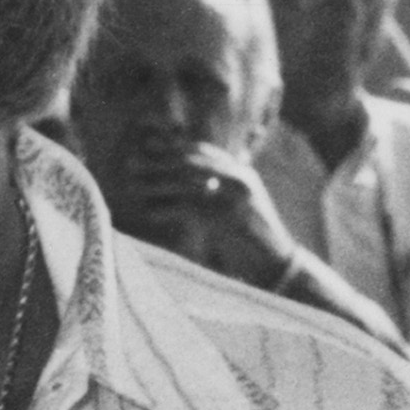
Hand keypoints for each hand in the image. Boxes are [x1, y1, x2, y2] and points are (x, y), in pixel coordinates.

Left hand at [115, 138, 299, 289]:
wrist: (276, 263)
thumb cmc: (252, 238)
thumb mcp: (235, 206)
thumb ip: (217, 190)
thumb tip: (190, 184)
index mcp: (242, 173)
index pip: (205, 151)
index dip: (174, 148)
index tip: (148, 147)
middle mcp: (240, 180)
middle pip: (194, 161)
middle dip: (161, 161)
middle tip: (133, 164)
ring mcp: (236, 199)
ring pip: (190, 182)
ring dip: (158, 183)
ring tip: (135, 187)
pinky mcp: (230, 221)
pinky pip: (191, 210)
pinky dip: (167, 210)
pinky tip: (150, 213)